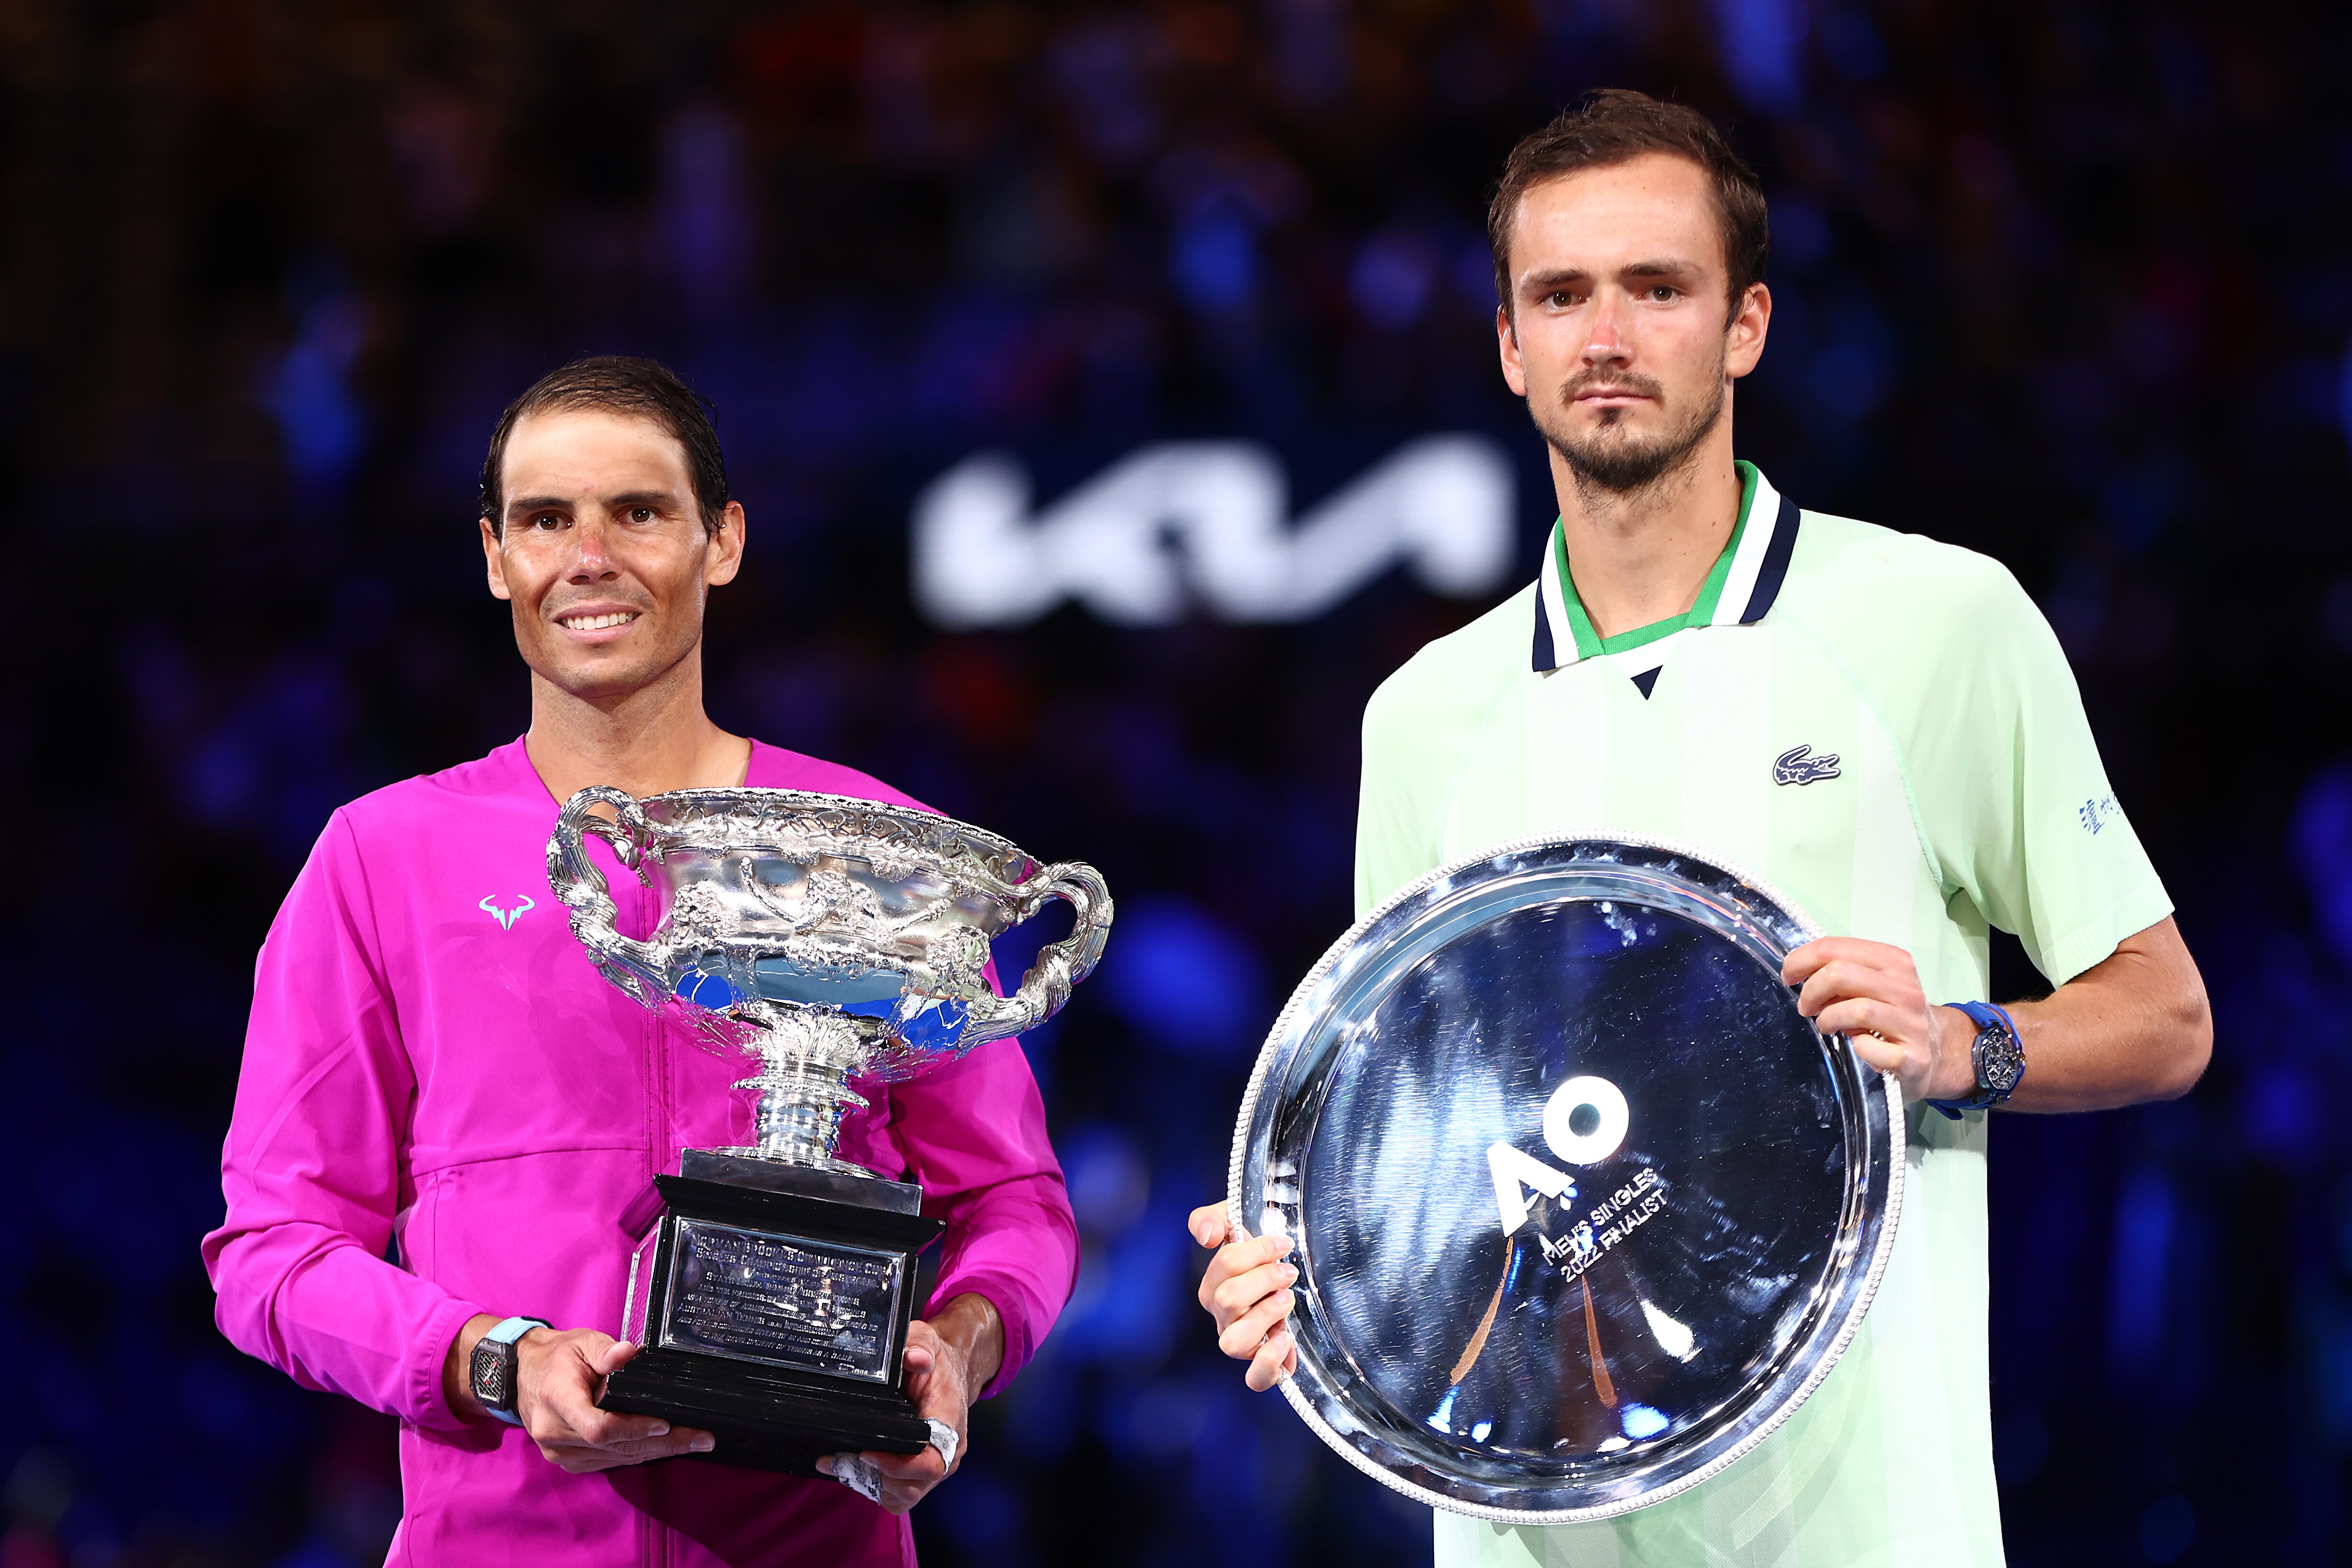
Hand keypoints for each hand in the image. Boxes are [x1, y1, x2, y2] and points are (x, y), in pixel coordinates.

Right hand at [503, 1323, 714, 1472]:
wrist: (524, 1376)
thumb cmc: (558, 1357)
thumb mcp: (581, 1342)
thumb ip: (605, 1351)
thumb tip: (630, 1352)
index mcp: (558, 1400)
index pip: (598, 1427)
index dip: (633, 1428)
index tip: (665, 1423)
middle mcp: (555, 1433)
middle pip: (615, 1446)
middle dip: (663, 1444)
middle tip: (702, 1439)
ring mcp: (559, 1452)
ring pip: (616, 1457)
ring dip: (656, 1452)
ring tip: (693, 1442)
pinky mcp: (568, 1461)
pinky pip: (608, 1461)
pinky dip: (637, 1453)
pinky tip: (665, 1447)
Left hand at [818, 1293, 1000, 1513]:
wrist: (947, 1370)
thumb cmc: (936, 1359)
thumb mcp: (926, 1339)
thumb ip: (919, 1345)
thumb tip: (915, 1358)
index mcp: (949, 1422)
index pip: (931, 1460)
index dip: (898, 1466)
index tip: (867, 1453)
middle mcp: (947, 1450)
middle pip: (915, 1485)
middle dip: (875, 1478)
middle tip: (839, 1459)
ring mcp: (936, 1465)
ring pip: (905, 1495)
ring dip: (871, 1485)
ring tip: (838, 1464)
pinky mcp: (922, 1472)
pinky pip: (900, 1495)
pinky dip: (876, 1488)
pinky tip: (852, 1469)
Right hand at [1188, 1204, 1296, 1391]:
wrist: (1285, 1279)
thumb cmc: (1257, 1252)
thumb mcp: (1233, 1222)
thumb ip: (1210, 1220)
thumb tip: (1207, 1237)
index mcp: (1213, 1285)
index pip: (1226, 1264)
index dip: (1258, 1250)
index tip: (1284, 1244)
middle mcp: (1222, 1317)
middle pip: (1228, 1299)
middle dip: (1264, 1279)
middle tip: (1288, 1273)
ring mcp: (1240, 1343)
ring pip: (1234, 1342)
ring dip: (1264, 1316)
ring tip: (1287, 1300)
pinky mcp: (1261, 1365)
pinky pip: (1256, 1378)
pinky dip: (1268, 1363)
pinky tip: (1285, 1340)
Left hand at [1782, 937, 1975, 1103]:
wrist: (1937, 1053)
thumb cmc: (1892, 1014)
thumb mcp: (1873, 983)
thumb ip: (1843, 972)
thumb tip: (1799, 971)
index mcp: (1894, 962)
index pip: (1835, 947)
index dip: (1801, 960)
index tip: (1789, 976)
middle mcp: (1906, 988)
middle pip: (1840, 974)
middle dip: (1810, 991)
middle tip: (1806, 1007)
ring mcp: (1912, 1024)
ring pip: (1855, 1009)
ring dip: (1828, 1019)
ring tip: (1825, 1025)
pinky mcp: (1913, 1058)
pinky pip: (1870, 1048)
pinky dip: (1856, 1048)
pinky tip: (1858, 1047)